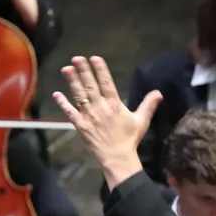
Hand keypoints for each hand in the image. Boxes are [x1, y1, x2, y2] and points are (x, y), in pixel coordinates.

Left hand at [54, 56, 161, 188]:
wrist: (117, 157)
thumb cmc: (130, 139)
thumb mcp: (142, 121)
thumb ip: (148, 105)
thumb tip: (159, 92)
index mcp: (115, 105)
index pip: (106, 83)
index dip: (100, 70)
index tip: (94, 58)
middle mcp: (100, 107)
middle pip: (90, 85)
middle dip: (83, 71)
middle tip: (76, 58)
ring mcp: (89, 116)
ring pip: (79, 95)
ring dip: (72, 82)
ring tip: (66, 69)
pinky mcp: (80, 125)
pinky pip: (70, 112)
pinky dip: (63, 103)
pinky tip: (57, 94)